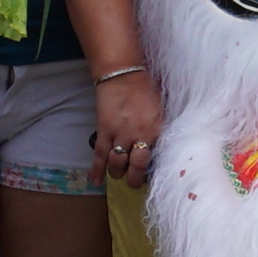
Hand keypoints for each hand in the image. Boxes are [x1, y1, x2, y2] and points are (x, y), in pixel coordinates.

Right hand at [92, 66, 161, 182]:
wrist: (123, 74)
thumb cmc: (146, 89)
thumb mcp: (161, 110)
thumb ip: (160, 129)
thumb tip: (160, 147)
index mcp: (157, 130)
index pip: (155, 158)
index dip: (151, 170)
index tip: (150, 175)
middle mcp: (140, 135)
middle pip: (136, 166)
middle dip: (134, 178)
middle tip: (133, 182)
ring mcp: (120, 134)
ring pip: (117, 163)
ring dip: (117, 173)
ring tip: (118, 174)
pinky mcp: (104, 130)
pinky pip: (99, 155)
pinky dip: (96, 170)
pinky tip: (95, 181)